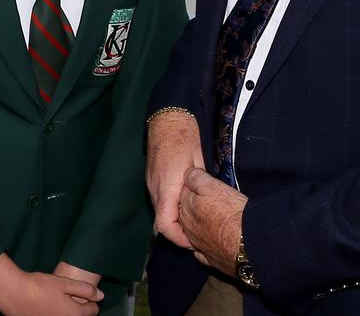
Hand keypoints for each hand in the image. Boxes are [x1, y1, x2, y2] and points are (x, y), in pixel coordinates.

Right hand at [0, 253, 103, 315]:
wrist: (14, 294)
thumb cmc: (40, 286)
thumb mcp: (65, 283)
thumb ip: (85, 289)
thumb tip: (101, 296)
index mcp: (74, 314)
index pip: (92, 311)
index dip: (91, 301)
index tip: (87, 294)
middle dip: (81, 309)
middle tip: (74, 297)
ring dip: (69, 313)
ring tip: (62, 302)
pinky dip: (57, 314)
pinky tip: (50, 307)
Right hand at [146, 111, 203, 247]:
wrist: (167, 117)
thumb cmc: (184, 135)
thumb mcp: (199, 160)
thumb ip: (200, 184)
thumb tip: (208, 201)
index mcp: (167, 185)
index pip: (165, 225)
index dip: (178, 239)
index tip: (192, 241)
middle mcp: (155, 188)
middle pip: (161, 222)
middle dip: (178, 232)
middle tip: (197, 234)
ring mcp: (151, 183)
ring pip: (159, 211)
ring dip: (174, 219)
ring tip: (193, 220)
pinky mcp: (151, 178)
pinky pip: (158, 200)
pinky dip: (169, 207)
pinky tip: (184, 202)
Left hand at [179, 167, 246, 276]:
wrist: (248, 244)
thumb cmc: (232, 213)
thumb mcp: (215, 186)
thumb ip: (197, 178)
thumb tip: (188, 173)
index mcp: (188, 206)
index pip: (184, 190)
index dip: (195, 186)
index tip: (206, 184)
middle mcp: (188, 227)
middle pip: (187, 211)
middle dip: (195, 204)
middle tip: (212, 199)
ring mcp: (197, 244)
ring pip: (192, 230)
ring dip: (199, 223)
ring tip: (215, 217)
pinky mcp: (209, 258)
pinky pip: (201, 248)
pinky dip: (205, 242)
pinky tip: (213, 238)